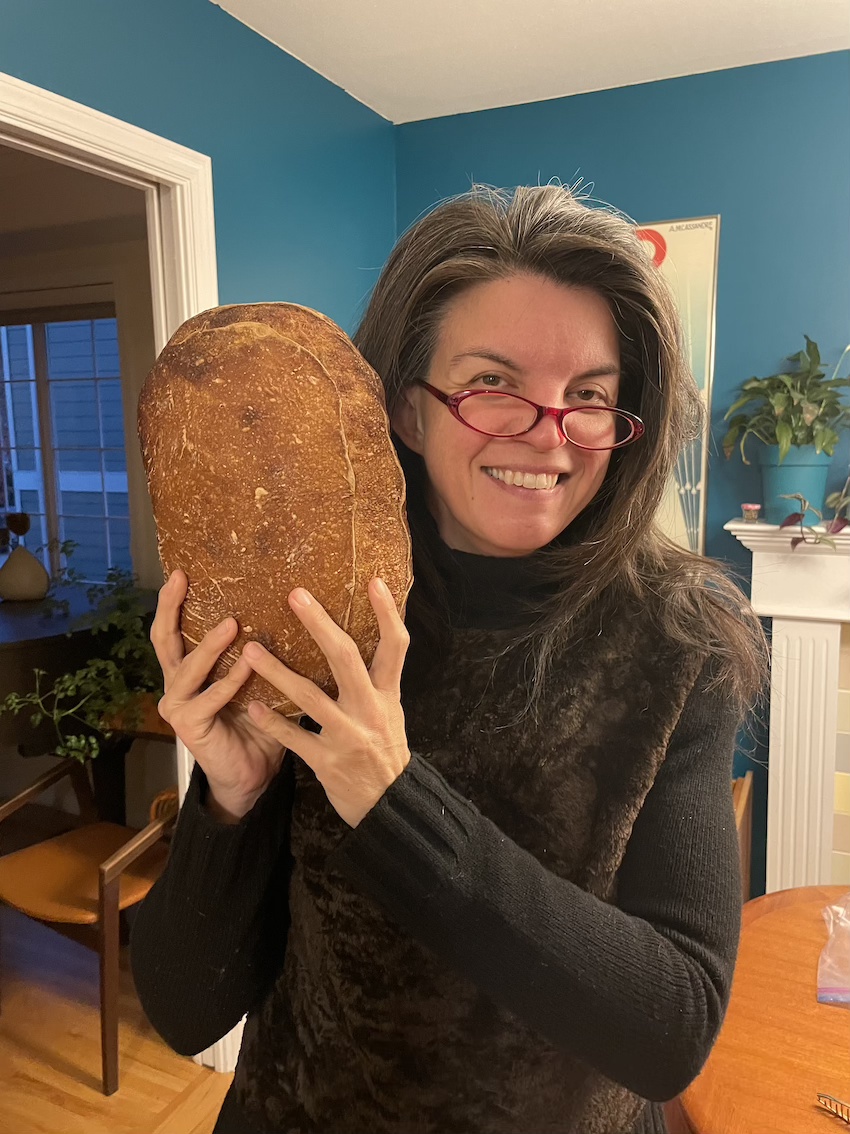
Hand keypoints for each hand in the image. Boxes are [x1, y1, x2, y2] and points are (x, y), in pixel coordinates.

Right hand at [151, 569, 286, 822]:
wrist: (253, 772)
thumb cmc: (258, 721)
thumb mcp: (260, 679)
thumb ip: (263, 650)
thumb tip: (293, 608)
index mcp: (190, 668)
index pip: (175, 628)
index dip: (173, 600)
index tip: (182, 570)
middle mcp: (177, 683)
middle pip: (164, 640)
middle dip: (169, 608)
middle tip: (182, 580)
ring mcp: (179, 705)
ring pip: (187, 668)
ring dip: (209, 645)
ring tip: (232, 623)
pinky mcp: (189, 726)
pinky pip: (210, 699)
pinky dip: (229, 681)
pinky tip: (247, 665)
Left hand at [241, 577, 410, 827]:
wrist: (389, 805)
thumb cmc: (385, 750)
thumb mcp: (390, 710)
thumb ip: (377, 678)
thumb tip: (368, 634)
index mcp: (388, 693)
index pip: (395, 645)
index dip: (388, 613)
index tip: (373, 581)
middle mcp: (370, 709)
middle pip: (346, 658)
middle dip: (320, 625)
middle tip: (295, 595)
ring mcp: (348, 736)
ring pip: (310, 697)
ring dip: (277, 671)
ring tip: (250, 649)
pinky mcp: (327, 762)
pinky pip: (295, 738)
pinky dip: (272, 722)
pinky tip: (250, 706)